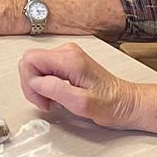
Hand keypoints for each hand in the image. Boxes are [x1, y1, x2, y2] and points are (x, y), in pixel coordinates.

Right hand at [18, 43, 142, 130]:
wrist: (126, 103)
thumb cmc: (112, 104)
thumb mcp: (83, 103)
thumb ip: (57, 90)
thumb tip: (36, 82)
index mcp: (69, 59)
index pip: (30, 59)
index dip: (29, 82)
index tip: (42, 98)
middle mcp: (67, 52)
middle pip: (29, 62)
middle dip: (32, 86)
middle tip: (46, 102)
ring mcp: (67, 56)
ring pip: (35, 67)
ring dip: (38, 88)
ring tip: (53, 101)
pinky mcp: (67, 63)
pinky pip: (44, 71)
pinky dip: (45, 86)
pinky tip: (56, 96)